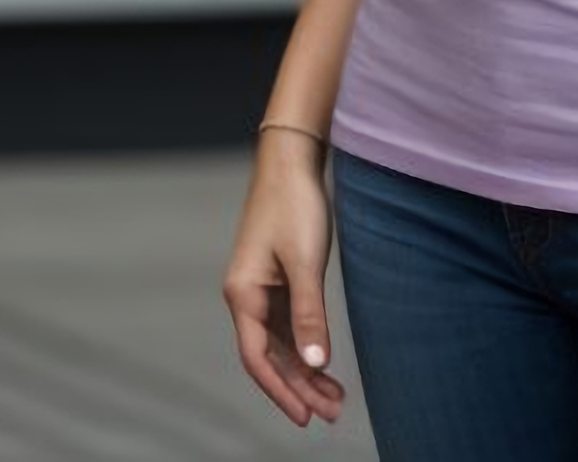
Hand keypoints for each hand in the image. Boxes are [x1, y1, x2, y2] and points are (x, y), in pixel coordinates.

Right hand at [222, 133, 346, 428]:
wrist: (292, 159)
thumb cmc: (294, 204)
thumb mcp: (305, 262)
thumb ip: (309, 313)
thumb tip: (316, 363)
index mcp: (242, 294)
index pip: (258, 358)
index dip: (282, 390)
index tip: (305, 418)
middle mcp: (246, 296)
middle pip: (271, 355)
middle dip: (299, 387)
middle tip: (331, 414)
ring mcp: (261, 288)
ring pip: (281, 342)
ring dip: (305, 370)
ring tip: (334, 399)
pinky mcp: (278, 278)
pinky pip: (288, 324)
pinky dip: (306, 344)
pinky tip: (324, 361)